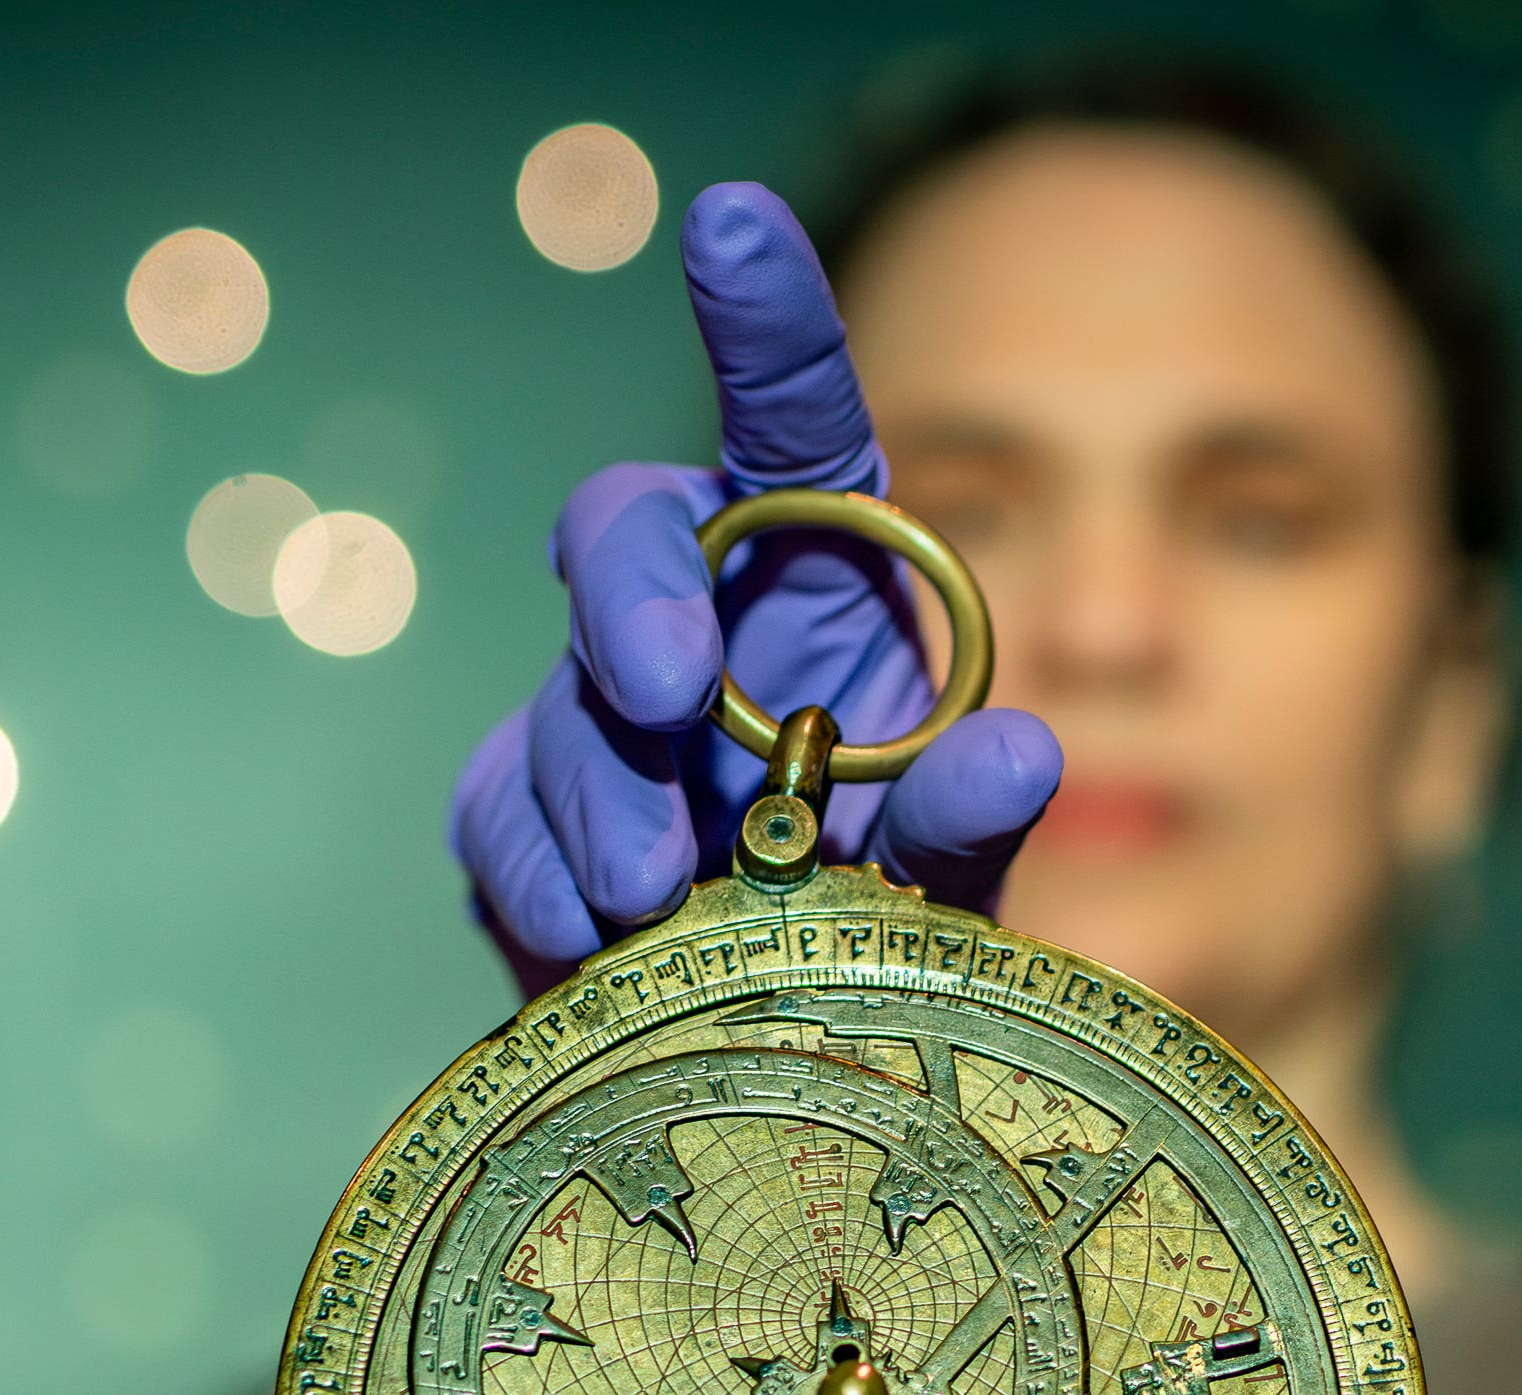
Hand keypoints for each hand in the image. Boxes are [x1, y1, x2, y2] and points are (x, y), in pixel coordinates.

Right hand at [450, 180, 1064, 991]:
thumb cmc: (879, 919)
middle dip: (630, 599)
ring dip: (596, 782)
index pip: (787, 421)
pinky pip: (498, 813)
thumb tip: (1024, 754)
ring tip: (656, 884)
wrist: (777, 1045)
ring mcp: (596, 715)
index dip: (762, 321)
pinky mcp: (525, 816)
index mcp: (817, 576)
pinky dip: (536, 869)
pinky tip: (584, 927)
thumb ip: (973, 819)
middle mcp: (699, 617)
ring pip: (558, 696)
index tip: (735, 222)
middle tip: (671, 694)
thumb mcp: (954, 881)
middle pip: (621, 530)